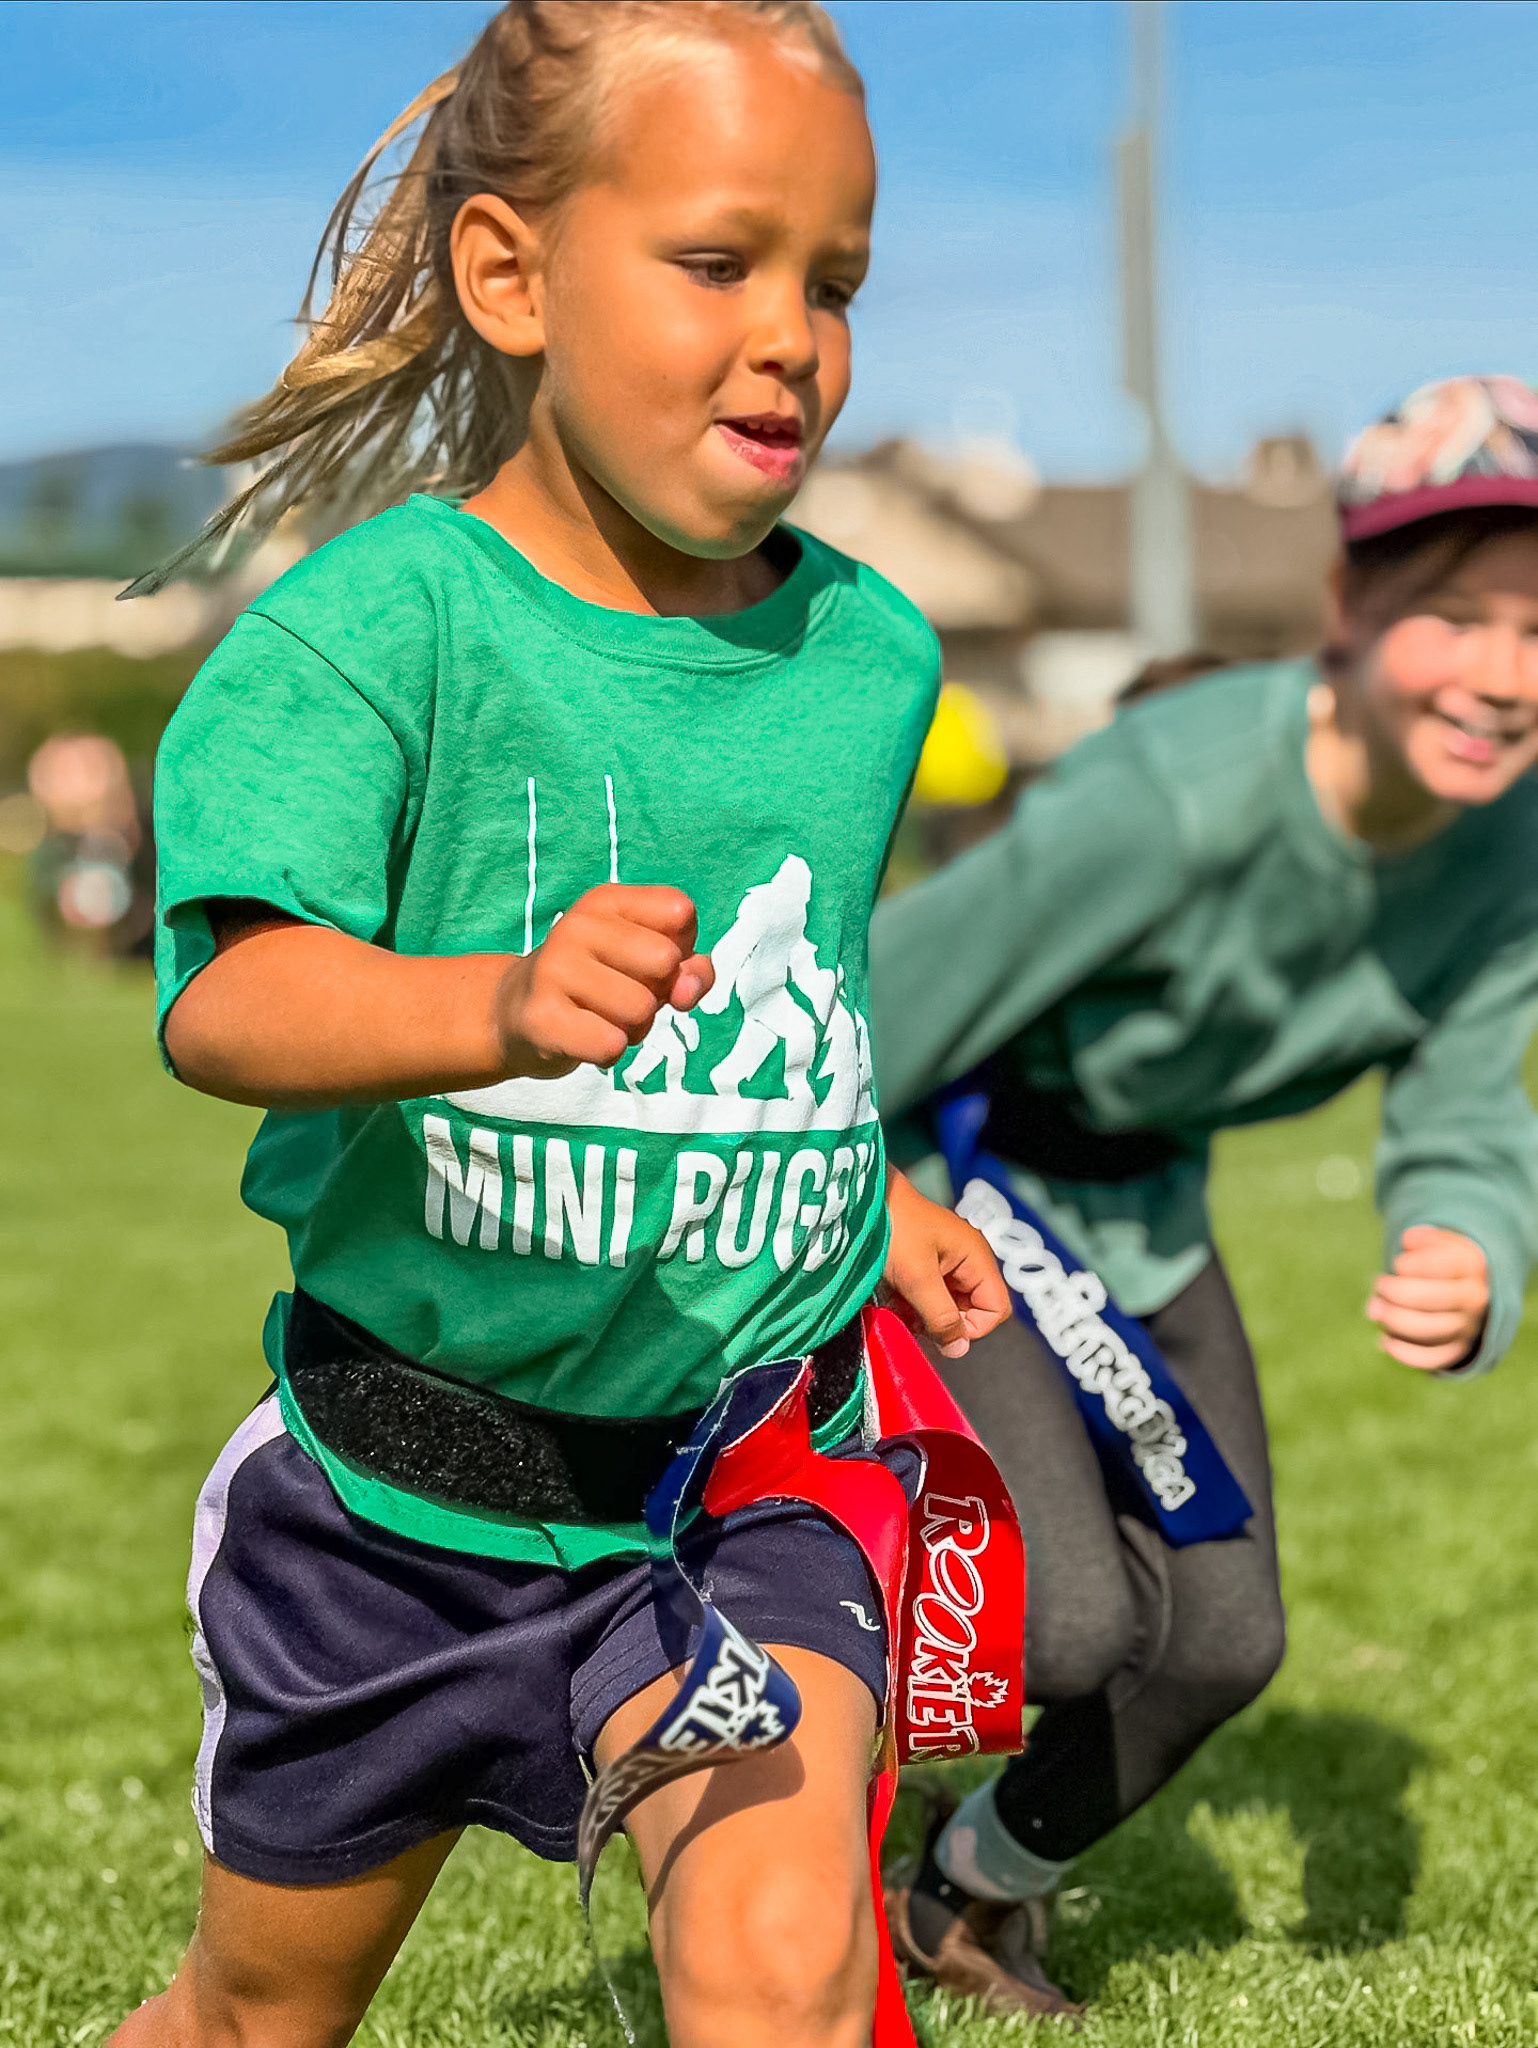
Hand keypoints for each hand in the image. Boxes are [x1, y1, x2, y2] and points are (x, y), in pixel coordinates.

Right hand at [495, 884, 713, 1078]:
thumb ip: (691, 969)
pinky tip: (585, 1037)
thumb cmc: (599, 984)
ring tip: (603, 1018)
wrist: (517, 1014)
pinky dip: (609, 1051)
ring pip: (641, 1009)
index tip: (646, 961)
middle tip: (622, 995)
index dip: (681, 949)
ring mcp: (555, 968)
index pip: (680, 912)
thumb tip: (688, 991)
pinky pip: (611, 1044)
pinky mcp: (541, 1016)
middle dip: (657, 992)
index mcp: (606, 900)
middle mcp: (577, 925)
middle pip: (665, 963)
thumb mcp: (649, 964)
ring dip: (634, 1027)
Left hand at [883, 1167, 1009, 1358]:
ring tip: (899, 1306)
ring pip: (947, 1305)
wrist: (861, 1198)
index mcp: (976, 1258)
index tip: (939, 1329)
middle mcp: (967, 1260)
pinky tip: (893, 1298)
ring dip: (925, 1314)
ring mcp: (945, 1261)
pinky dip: (913, 1303)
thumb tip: (959, 1350)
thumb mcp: (917, 1278)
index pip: (996, 1309)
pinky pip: (929, 1295)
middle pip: (971, 1310)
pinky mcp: (924, 1264)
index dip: (972, 1328)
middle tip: (914, 1318)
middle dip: (943, 1322)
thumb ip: (940, 1316)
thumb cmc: (893, 1231)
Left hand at [1366, 1225, 1487, 1370]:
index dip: (1408, 1265)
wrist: (1468, 1288)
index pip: (1439, 1265)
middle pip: (1429, 1299)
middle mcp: (1474, 1298)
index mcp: (1470, 1264)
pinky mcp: (1457, 1349)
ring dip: (1394, 1321)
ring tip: (1374, 1310)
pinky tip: (1385, 1340)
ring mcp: (1467, 1326)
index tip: (1398, 1264)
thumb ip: (1419, 1238)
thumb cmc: (1441, 1259)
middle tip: (1378, 1286)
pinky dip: (1405, 1354)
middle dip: (1394, 1292)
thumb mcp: (1435, 1240)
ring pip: (1430, 1331)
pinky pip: (1433, 1359)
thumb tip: (1406, 1247)